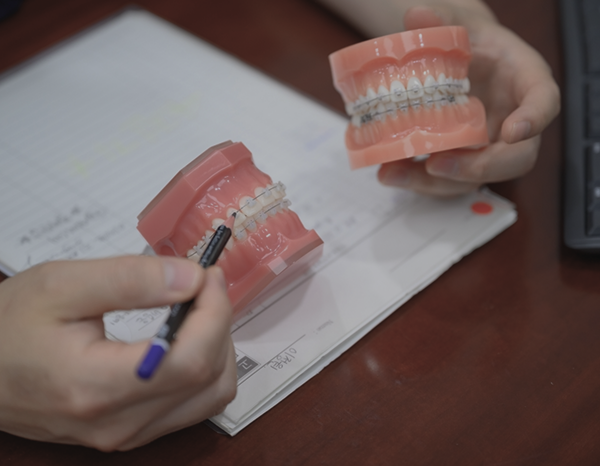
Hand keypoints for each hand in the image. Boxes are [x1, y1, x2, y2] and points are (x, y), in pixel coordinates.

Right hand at [0, 256, 236, 450]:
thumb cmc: (9, 329)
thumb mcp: (61, 285)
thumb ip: (130, 279)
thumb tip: (191, 279)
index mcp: (98, 386)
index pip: (191, 359)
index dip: (214, 312)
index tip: (209, 276)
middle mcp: (118, 422)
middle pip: (209, 377)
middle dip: (219, 322)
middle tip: (203, 285)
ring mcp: (125, 434)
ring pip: (210, 397)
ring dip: (217, 347)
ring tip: (197, 310)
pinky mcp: (129, 433)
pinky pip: (193, 406)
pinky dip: (204, 368)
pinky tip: (187, 338)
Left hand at [377, 2, 559, 195]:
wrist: (456, 58)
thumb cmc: (468, 40)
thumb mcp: (458, 23)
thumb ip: (442, 19)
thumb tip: (416, 16)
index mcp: (525, 82)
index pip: (544, 102)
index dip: (534, 119)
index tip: (513, 131)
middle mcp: (512, 122)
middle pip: (515, 159)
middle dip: (478, 168)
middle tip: (437, 164)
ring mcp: (488, 147)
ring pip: (475, 179)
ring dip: (436, 183)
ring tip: (394, 173)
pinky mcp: (463, 161)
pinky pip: (448, 180)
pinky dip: (417, 181)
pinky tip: (388, 172)